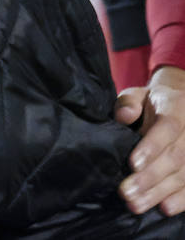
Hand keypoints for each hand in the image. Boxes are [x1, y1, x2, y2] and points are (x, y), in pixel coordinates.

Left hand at [118, 65, 184, 214]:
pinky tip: (165, 208)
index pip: (168, 128)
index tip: (133, 164)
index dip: (152, 147)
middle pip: (175, 157)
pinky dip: (181, 199)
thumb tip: (124, 116)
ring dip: (160, 192)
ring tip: (136, 205)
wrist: (180, 103)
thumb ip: (128, 102)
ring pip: (183, 175)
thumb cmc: (153, 102)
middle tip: (126, 192)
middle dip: (150, 177)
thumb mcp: (139, 94)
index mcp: (177, 109)